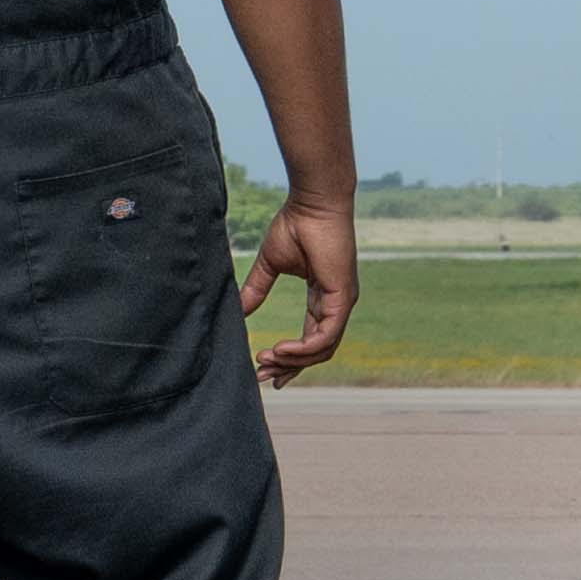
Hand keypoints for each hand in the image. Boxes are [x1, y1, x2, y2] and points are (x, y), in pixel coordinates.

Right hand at [240, 199, 356, 384]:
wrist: (312, 203)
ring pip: (322, 349)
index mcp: (322, 298)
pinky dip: (304, 349)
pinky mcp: (342, 299)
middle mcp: (335, 305)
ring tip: (265, 361)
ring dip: (293, 360)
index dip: (289, 359)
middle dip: (288, 367)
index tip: (265, 370)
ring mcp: (341, 303)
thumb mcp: (271, 264)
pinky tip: (281, 350)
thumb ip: (256, 289)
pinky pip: (326, 336)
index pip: (310, 340)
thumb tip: (238, 309)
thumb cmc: (296, 225)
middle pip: (316, 351)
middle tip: (261, 376)